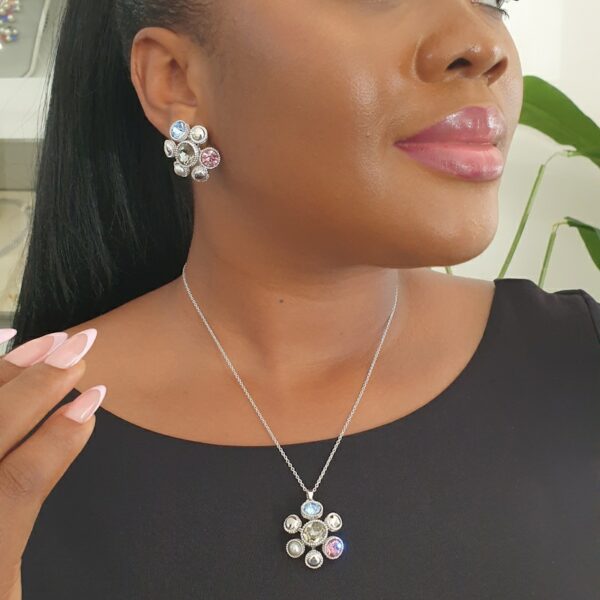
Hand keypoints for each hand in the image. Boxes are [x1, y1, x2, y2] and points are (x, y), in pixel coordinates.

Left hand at [0, 328, 104, 599]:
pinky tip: (5, 343)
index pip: (18, 483)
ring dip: (8, 370)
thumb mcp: (4, 575)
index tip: (95, 399)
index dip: (60, 439)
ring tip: (48, 343)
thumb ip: (26, 496)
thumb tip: (75, 423)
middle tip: (78, 351)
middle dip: (39, 386)